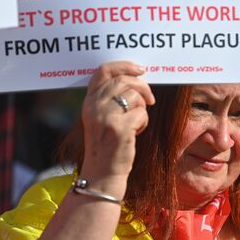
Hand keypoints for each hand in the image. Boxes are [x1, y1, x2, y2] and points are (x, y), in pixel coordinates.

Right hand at [81, 61, 154, 193]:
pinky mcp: (118, 129)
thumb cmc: (108, 144)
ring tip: (136, 122)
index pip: (103, 71)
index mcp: (89, 101)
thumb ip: (112, 99)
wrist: (103, 173)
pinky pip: (141, 113)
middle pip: (124, 80)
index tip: (140, 69)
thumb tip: (137, 79)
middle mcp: (94, 107)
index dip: (123, 66)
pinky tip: (137, 132)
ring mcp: (105, 117)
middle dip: (142, 87)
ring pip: (135, 96)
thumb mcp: (103, 118)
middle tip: (150, 99)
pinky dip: (144, 122)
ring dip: (142, 108)